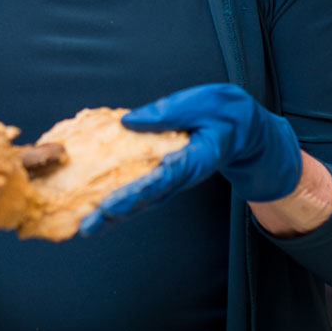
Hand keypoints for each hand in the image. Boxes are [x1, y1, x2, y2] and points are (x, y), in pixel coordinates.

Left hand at [81, 83, 301, 234]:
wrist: (245, 131)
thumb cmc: (225, 114)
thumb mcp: (204, 103)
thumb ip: (169, 112)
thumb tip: (129, 121)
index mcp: (195, 159)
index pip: (163, 178)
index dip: (136, 192)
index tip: (111, 204)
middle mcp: (182, 176)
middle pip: (147, 199)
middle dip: (117, 213)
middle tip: (88, 225)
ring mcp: (173, 181)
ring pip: (142, 202)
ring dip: (114, 216)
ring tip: (86, 227)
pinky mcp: (165, 178)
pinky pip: (140, 193)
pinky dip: (119, 204)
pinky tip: (95, 211)